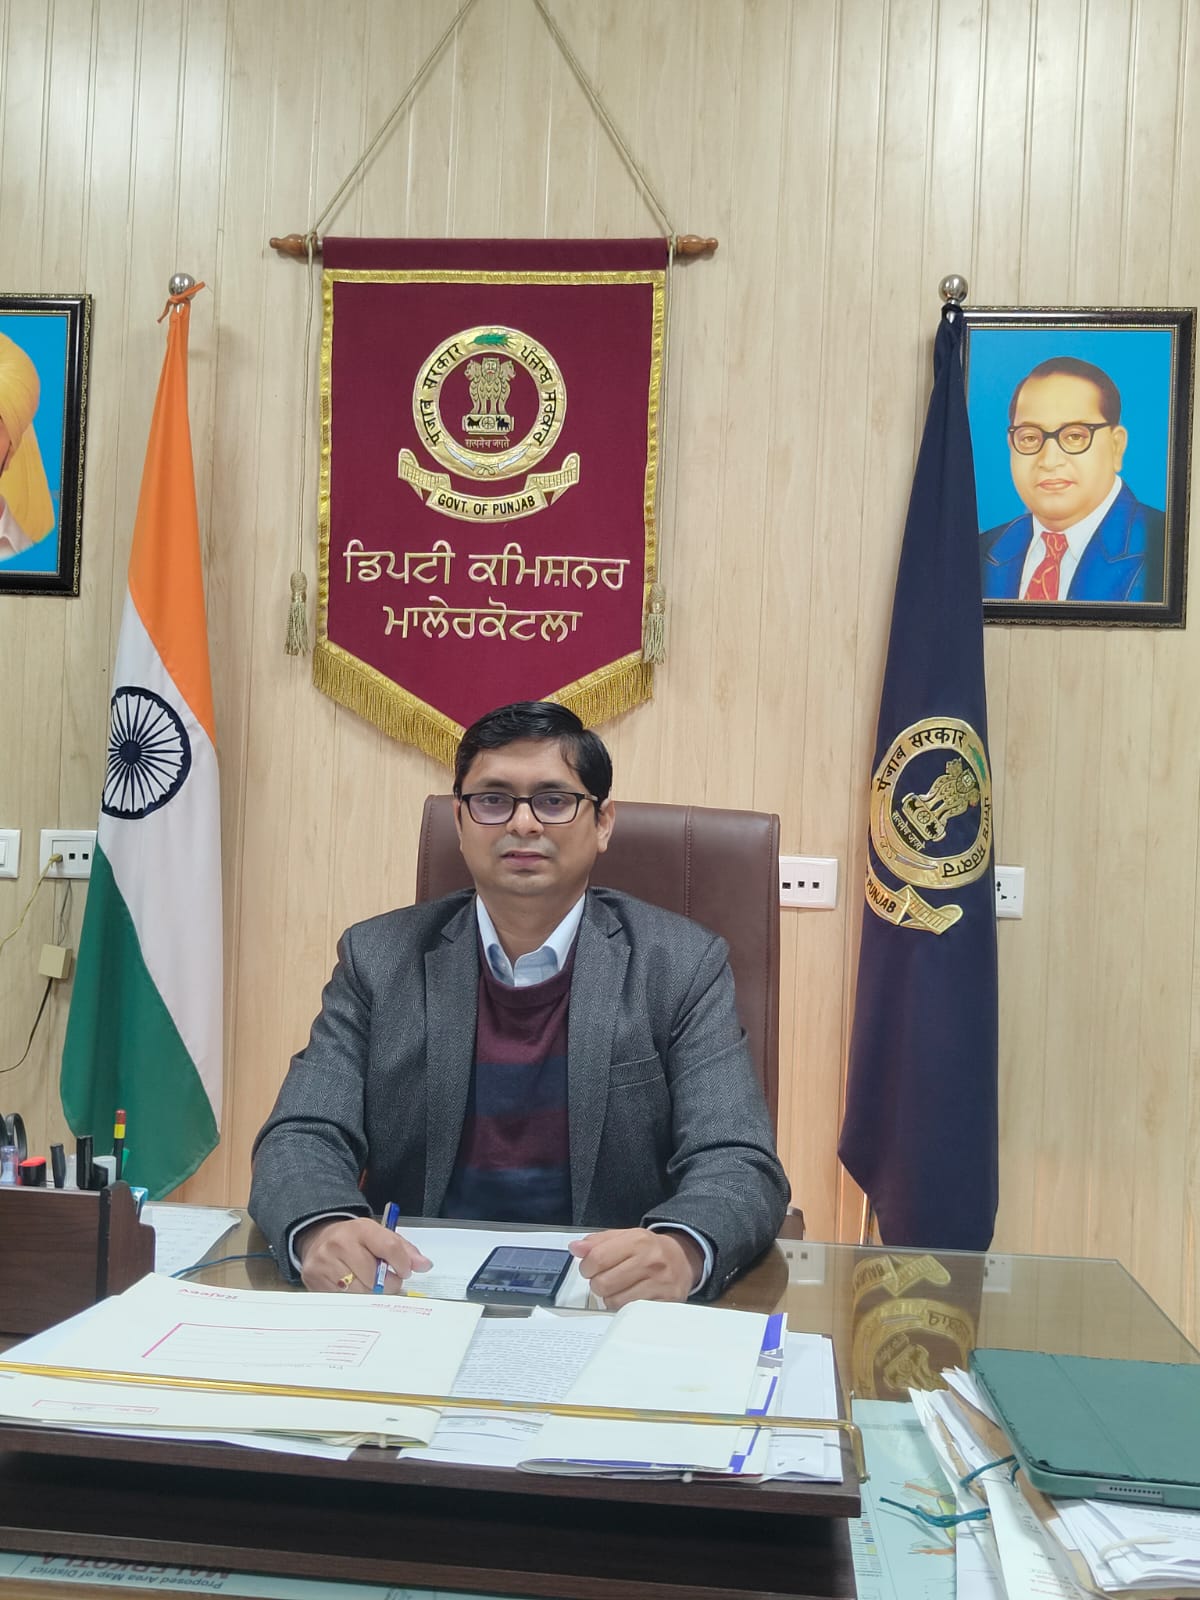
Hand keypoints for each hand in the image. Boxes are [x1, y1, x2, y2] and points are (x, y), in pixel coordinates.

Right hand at [295, 1216, 431, 1293]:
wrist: (318, 1239)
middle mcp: (340, 1243)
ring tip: (370, 1286)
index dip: (402, 1264)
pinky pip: (343, 1300)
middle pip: (374, 1275)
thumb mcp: (379, 1236)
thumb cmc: (355, 1240)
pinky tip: (354, 1290)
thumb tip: (425, 1265)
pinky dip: (353, 1299)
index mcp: (361, 1228)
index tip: (405, 1272)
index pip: (389, 1247)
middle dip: (387, 1284)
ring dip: (370, 1294)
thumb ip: (404, 1250)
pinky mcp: (314, 1280)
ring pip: (359, 1291)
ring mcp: (324, 1263)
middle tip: (387, 1283)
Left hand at [568, 1227, 702, 1307]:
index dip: (586, 1267)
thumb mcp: (625, 1237)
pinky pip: (630, 1313)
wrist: (683, 1259)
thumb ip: (597, 1241)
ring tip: (618, 1289)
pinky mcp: (665, 1302)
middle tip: (604, 1279)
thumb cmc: (648, 1249)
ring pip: (614, 1302)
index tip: (589, 1269)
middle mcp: (650, 1261)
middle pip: (603, 1283)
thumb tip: (574, 1248)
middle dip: (597, 1284)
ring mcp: (659, 1284)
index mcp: (637, 1240)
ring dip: (610, 1298)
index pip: (597, 1258)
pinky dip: (623, 1308)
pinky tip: (629, 1297)